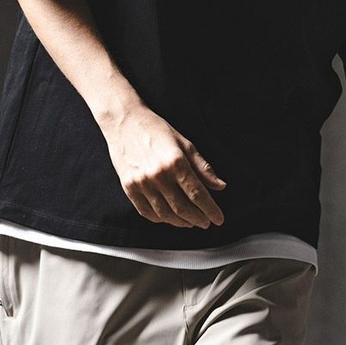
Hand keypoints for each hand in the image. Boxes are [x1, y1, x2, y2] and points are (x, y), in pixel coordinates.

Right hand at [102, 104, 226, 228]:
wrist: (124, 121)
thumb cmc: (156, 130)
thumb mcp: (185, 143)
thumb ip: (203, 167)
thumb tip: (221, 186)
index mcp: (176, 162)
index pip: (197, 194)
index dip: (210, 210)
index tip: (218, 219)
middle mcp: (158, 175)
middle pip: (182, 208)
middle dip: (198, 219)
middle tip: (206, 223)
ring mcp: (141, 183)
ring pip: (165, 214)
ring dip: (180, 222)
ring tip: (190, 223)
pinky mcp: (128, 187)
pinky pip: (146, 212)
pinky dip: (160, 219)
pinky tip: (169, 218)